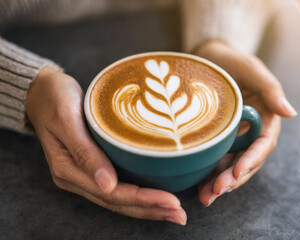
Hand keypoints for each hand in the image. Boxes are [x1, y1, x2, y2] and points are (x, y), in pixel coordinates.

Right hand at [26, 67, 186, 224]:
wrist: (41, 89)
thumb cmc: (54, 97)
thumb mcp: (66, 118)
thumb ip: (85, 152)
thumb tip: (107, 185)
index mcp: (68, 170)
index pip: (111, 194)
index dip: (143, 200)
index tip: (171, 201)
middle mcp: (76, 178)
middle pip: (118, 202)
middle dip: (151, 210)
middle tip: (180, 214)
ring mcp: (84, 174)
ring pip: (119, 199)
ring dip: (147, 207)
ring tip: (174, 211)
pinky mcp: (92, 166)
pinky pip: (118, 187)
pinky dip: (138, 194)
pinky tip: (156, 196)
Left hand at [195, 40, 296, 205]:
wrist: (210, 58)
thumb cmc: (234, 61)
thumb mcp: (253, 70)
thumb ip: (272, 90)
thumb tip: (292, 113)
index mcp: (266, 118)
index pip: (263, 145)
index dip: (252, 160)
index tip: (237, 172)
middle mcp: (252, 132)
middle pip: (247, 161)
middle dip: (233, 179)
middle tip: (216, 191)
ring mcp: (235, 138)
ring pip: (232, 166)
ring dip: (221, 183)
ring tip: (206, 197)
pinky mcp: (218, 140)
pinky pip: (217, 161)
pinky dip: (209, 175)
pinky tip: (199, 187)